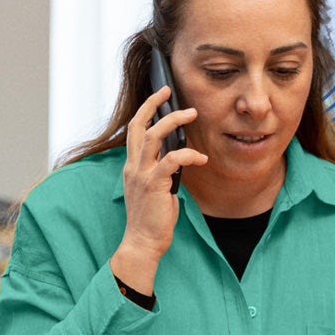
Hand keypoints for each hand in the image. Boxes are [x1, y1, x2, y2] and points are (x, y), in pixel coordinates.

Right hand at [110, 85, 206, 293]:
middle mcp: (133, 167)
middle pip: (138, 125)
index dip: (146, 110)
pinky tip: (202, 158)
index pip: (134, 130)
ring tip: (192, 114)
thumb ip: (162, 171)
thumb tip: (179, 157)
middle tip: (168, 91)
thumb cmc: (152, 219)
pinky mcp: (154, 184)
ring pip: (153, 136)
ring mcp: (141, 174)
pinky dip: (189, 154)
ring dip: (174, 121)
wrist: (142, 242)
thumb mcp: (156, 189)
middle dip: (152, 104)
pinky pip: (172, 159)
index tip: (160, 96)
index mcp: (132, 167)